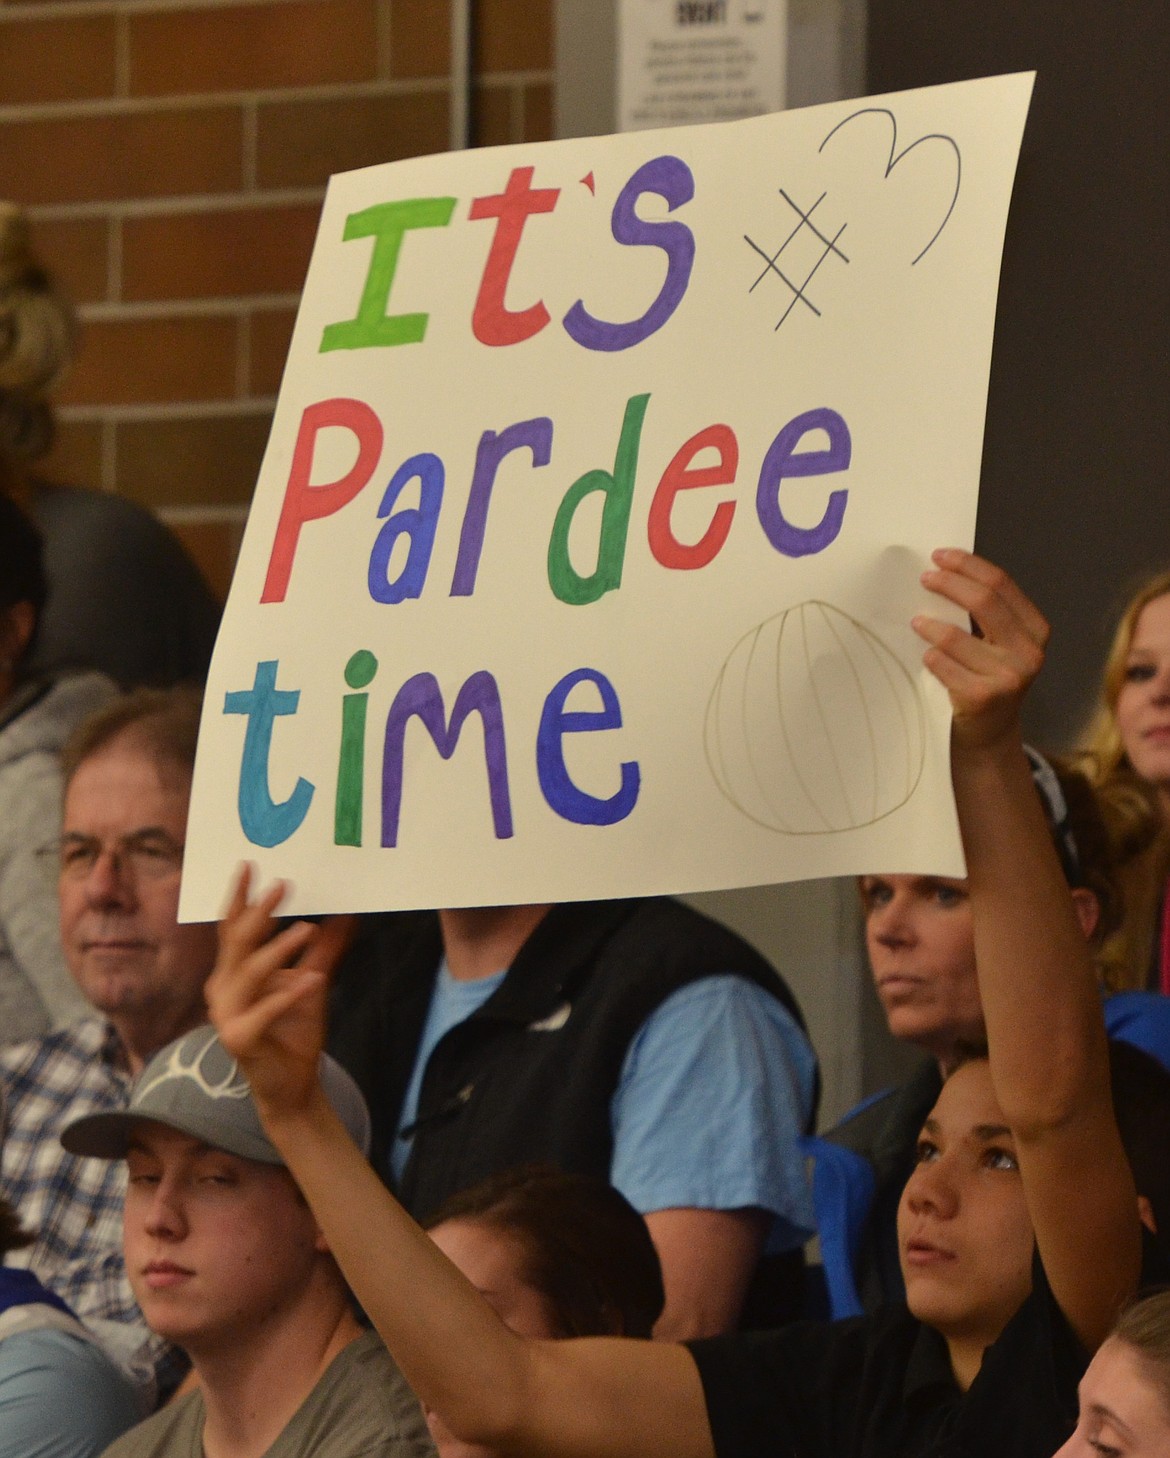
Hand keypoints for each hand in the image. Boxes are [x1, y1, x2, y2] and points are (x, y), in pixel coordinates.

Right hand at [206, 864, 353, 1117]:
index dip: (239, 897)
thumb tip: (346, 915)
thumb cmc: (295, 1031)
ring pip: (249, 972)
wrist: (292, 1085)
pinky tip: (312, 981)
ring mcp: (227, 1014)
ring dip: (278, 949)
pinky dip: (287, 994)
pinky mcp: (240, 1038)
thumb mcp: (313, 981)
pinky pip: (263, 1010)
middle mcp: (224, 989)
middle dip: (259, 912)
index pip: (233, 929)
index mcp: (233, 973)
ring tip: (309, 929)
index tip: (249, 865)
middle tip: (283, 885)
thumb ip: (324, 951)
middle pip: (237, 943)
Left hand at [914, 548, 1048, 750]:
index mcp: (1036, 629)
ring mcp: (1009, 676)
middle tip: (925, 578)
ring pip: (956, 635)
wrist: (989, 732)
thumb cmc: (987, 677)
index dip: (968, 565)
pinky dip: (930, 656)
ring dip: (930, 625)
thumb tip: (944, 571)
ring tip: (917, 621)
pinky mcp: (984, 697)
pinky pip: (943, 664)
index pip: (1000, 584)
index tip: (940, 556)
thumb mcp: (999, 643)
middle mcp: (1029, 652)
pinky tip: (927, 656)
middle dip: (948, 584)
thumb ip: (985, 613)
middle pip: (983, 601)